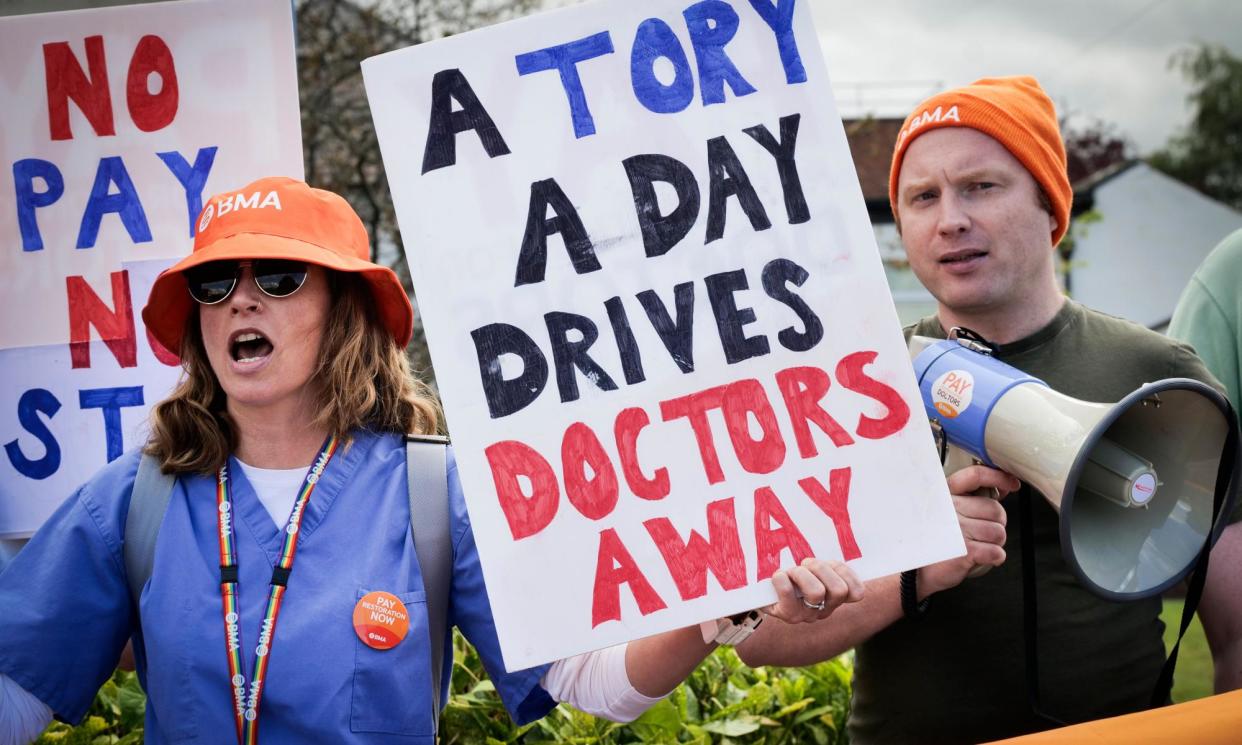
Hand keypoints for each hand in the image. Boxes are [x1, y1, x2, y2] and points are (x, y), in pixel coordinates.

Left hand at [763, 558, 863, 623]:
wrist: (763, 591)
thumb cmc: (792, 573)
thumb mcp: (813, 565)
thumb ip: (826, 560)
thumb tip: (841, 534)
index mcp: (836, 598)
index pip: (857, 593)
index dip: (847, 574)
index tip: (831, 564)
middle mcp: (824, 610)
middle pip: (839, 590)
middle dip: (821, 569)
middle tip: (806, 564)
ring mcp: (807, 615)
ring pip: (817, 592)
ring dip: (802, 574)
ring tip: (792, 571)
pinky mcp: (787, 614)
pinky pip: (788, 593)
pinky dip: (782, 579)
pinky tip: (778, 576)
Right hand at [919, 465, 1018, 597]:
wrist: (916, 571)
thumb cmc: (934, 541)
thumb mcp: (948, 511)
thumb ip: (972, 499)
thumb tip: (1003, 488)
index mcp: (946, 494)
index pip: (976, 476)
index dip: (999, 478)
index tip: (1011, 484)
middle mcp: (950, 508)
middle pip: (996, 510)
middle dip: (997, 524)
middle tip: (981, 533)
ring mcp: (957, 528)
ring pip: (999, 533)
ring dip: (994, 543)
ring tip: (976, 545)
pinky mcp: (964, 550)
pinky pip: (996, 552)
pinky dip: (994, 558)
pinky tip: (979, 557)